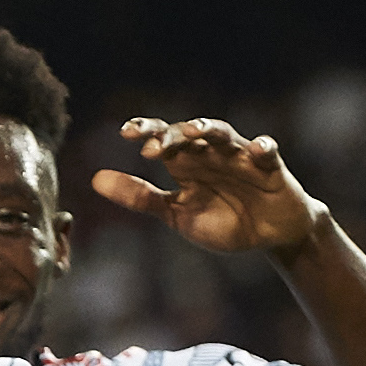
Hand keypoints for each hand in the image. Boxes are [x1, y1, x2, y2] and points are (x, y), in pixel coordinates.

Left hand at [91, 118, 328, 255]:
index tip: (125, 133)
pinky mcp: (270, 167)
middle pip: (189, 133)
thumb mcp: (177, 214)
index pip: (163, 138)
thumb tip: (95, 180)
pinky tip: (256, 149)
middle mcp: (211, 153)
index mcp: (186, 163)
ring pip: (224, 134)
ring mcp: (240, 157)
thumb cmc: (224, 220)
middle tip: (152, 146)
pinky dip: (263, 147)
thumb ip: (140, 197)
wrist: (269, 235)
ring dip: (209, 130)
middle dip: (171, 135)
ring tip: (194, 131)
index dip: (146, 131)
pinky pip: (267, 151)